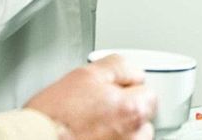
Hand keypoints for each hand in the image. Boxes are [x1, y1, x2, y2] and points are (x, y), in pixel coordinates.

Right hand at [25, 54, 155, 138]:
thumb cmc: (52, 117)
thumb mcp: (86, 75)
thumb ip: (119, 67)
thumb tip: (135, 72)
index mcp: (132, 110)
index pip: (148, 93)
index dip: (127, 89)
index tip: (112, 93)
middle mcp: (133, 137)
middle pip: (142, 118)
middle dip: (125, 112)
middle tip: (97, 111)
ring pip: (130, 137)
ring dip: (118, 131)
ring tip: (90, 128)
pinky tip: (89, 136)